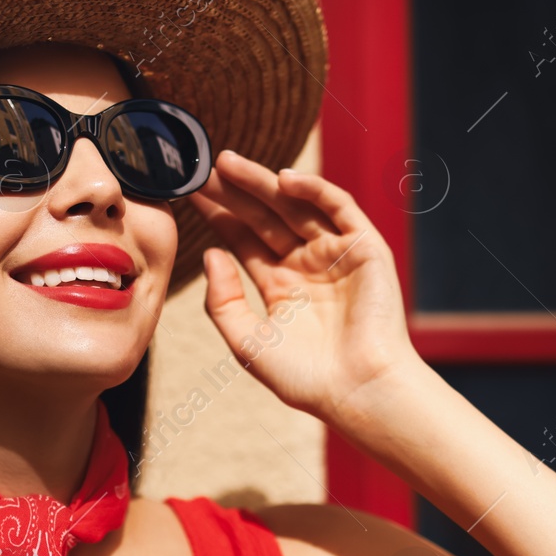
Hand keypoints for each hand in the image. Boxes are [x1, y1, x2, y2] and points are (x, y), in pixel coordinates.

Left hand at [187, 149, 420, 425]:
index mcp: (281, 286)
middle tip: (201, 168)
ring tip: (227, 164)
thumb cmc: (304, 377)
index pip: (244, 239)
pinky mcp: (366, 248)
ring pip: (296, 206)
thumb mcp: (247, 341)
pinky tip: (283, 178)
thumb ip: (222, 300)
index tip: (189, 193)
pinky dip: (314, 190)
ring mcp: (337, 254)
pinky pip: (339, 208)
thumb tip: (210, 252)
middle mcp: (307, 265)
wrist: (357, 391)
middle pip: (265, 216)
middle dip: (234, 192)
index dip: (218, 215)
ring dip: (263, 182)